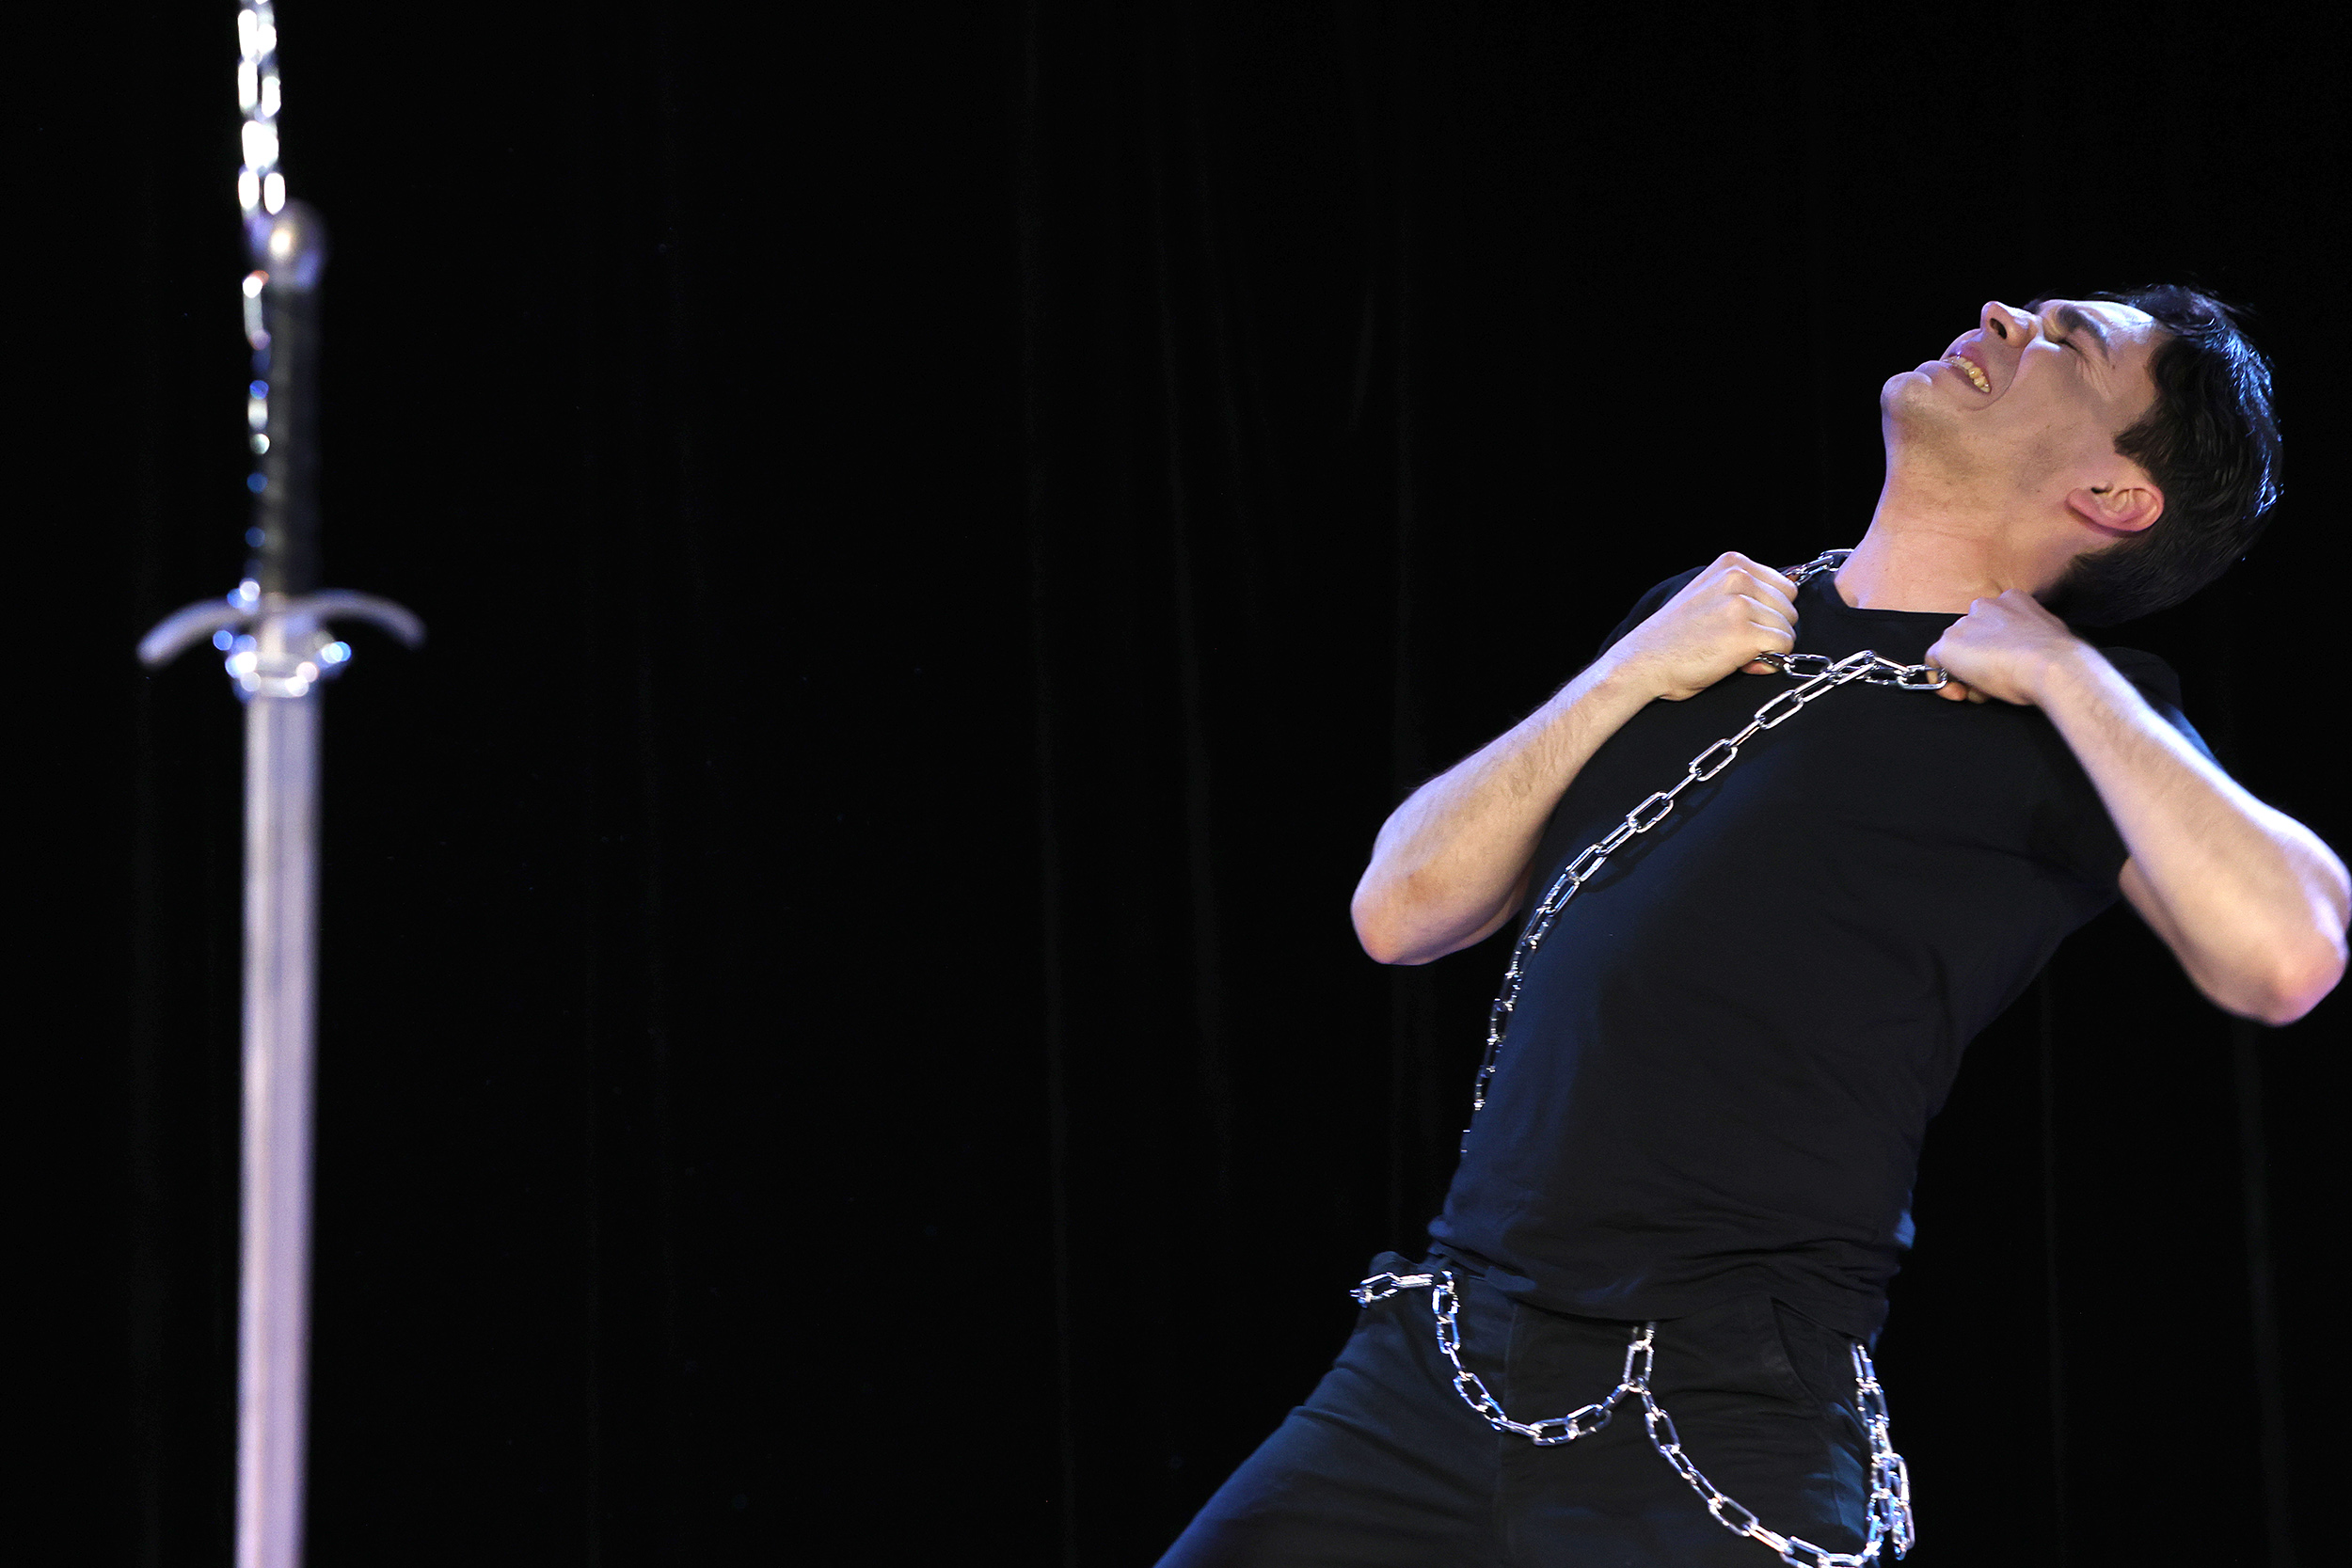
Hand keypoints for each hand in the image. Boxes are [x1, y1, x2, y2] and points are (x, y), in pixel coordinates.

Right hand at [1601, 552, 1799, 701]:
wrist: (1643, 663)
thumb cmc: (1674, 637)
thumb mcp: (1710, 595)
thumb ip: (1744, 592)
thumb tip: (1788, 598)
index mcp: (1731, 563)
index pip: (1784, 586)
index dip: (1768, 613)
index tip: (1741, 626)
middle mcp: (1738, 577)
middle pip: (1790, 608)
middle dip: (1770, 629)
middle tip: (1736, 642)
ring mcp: (1741, 604)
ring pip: (1787, 629)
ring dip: (1767, 647)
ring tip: (1733, 652)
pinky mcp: (1744, 633)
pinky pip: (1783, 647)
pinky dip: (1767, 662)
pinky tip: (1739, 663)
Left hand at [1922, 589, 2084, 704]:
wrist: (2051, 665)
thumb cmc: (2057, 658)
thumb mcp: (2048, 636)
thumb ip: (2030, 637)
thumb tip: (2026, 651)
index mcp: (2013, 600)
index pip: (1991, 624)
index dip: (1992, 649)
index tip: (2001, 667)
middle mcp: (1984, 606)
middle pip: (1971, 637)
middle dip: (1978, 663)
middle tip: (1992, 684)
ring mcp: (1964, 624)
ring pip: (1954, 651)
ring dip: (1966, 674)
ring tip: (1985, 691)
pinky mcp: (1949, 644)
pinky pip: (1933, 662)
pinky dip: (1941, 680)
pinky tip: (1958, 693)